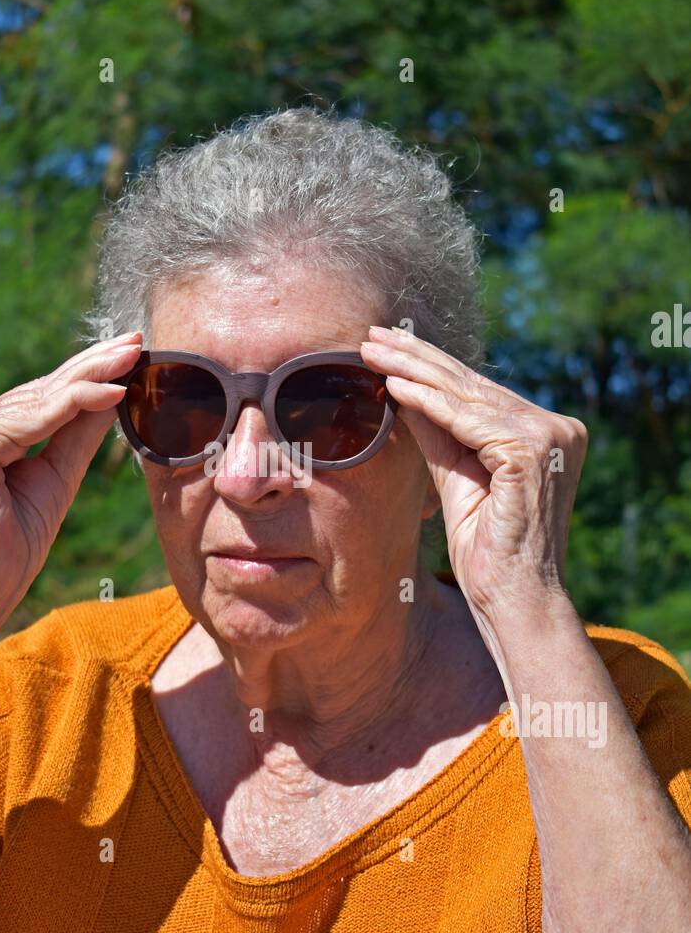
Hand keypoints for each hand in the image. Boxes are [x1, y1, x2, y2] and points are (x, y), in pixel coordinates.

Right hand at [0, 332, 143, 614]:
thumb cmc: (12, 547)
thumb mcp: (59, 479)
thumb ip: (78, 435)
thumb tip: (113, 396)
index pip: (46, 395)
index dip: (89, 373)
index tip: (130, 354)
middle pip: (45, 387)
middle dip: (95, 362)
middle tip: (136, 339)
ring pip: (43, 397)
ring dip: (93, 375)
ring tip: (132, 358)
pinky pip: (35, 417)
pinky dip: (76, 403)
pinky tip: (112, 392)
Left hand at [361, 325, 587, 621]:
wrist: (513, 598)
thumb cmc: (486, 551)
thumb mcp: (455, 477)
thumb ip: (438, 434)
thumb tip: (403, 389)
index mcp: (547, 432)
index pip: (478, 391)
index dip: (431, 366)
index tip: (388, 348)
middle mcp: (558, 427)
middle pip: (472, 385)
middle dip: (417, 358)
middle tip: (373, 335)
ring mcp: (551, 436)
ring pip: (466, 396)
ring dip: (414, 372)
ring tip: (373, 353)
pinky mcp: (533, 451)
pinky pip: (467, 420)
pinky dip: (429, 403)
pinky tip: (394, 386)